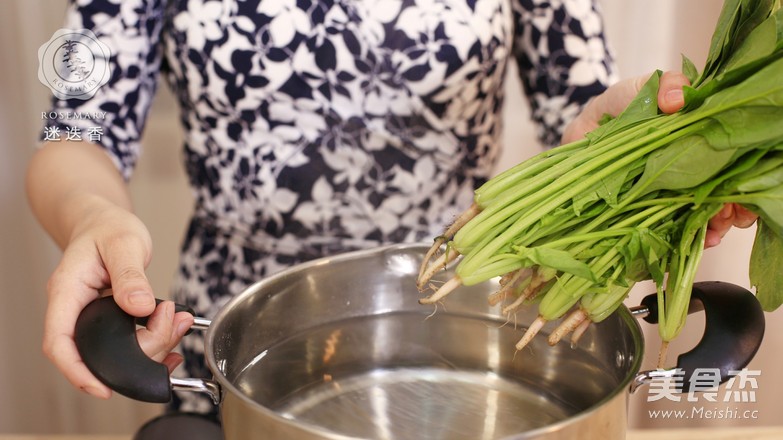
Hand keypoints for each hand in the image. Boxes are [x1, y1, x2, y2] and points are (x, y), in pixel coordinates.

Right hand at [42, 201, 192, 398]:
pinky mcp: (111, 321)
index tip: (102, 386)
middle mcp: (76, 310)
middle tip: (171, 324)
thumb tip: (140, 306)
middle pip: (96, 353)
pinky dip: (155, 341)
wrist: (104, 221)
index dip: (77, 370)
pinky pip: (130, 342)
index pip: (59, 342)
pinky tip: (174, 333)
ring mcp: (93, 318)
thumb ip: (131, 275)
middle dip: (139, 351)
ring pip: (118, 352)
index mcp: (67, 292)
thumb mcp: (123, 243)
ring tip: (179, 321)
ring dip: (154, 344)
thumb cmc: (106, 227)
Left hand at [562, 71, 757, 245]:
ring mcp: (678, 184)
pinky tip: (701, 240)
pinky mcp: (656, 204)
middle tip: (731, 215)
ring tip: (714, 232)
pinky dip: (692, 234)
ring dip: (718, 223)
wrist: (584, 129)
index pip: (735, 156)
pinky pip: (679, 225)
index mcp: (701, 134)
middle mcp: (696, 161)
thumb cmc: (619, 107)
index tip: (743, 190)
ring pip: (708, 210)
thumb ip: (662, 86)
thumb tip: (678, 100)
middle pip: (729, 187)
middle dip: (736, 205)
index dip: (745, 174)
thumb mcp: (638, 89)